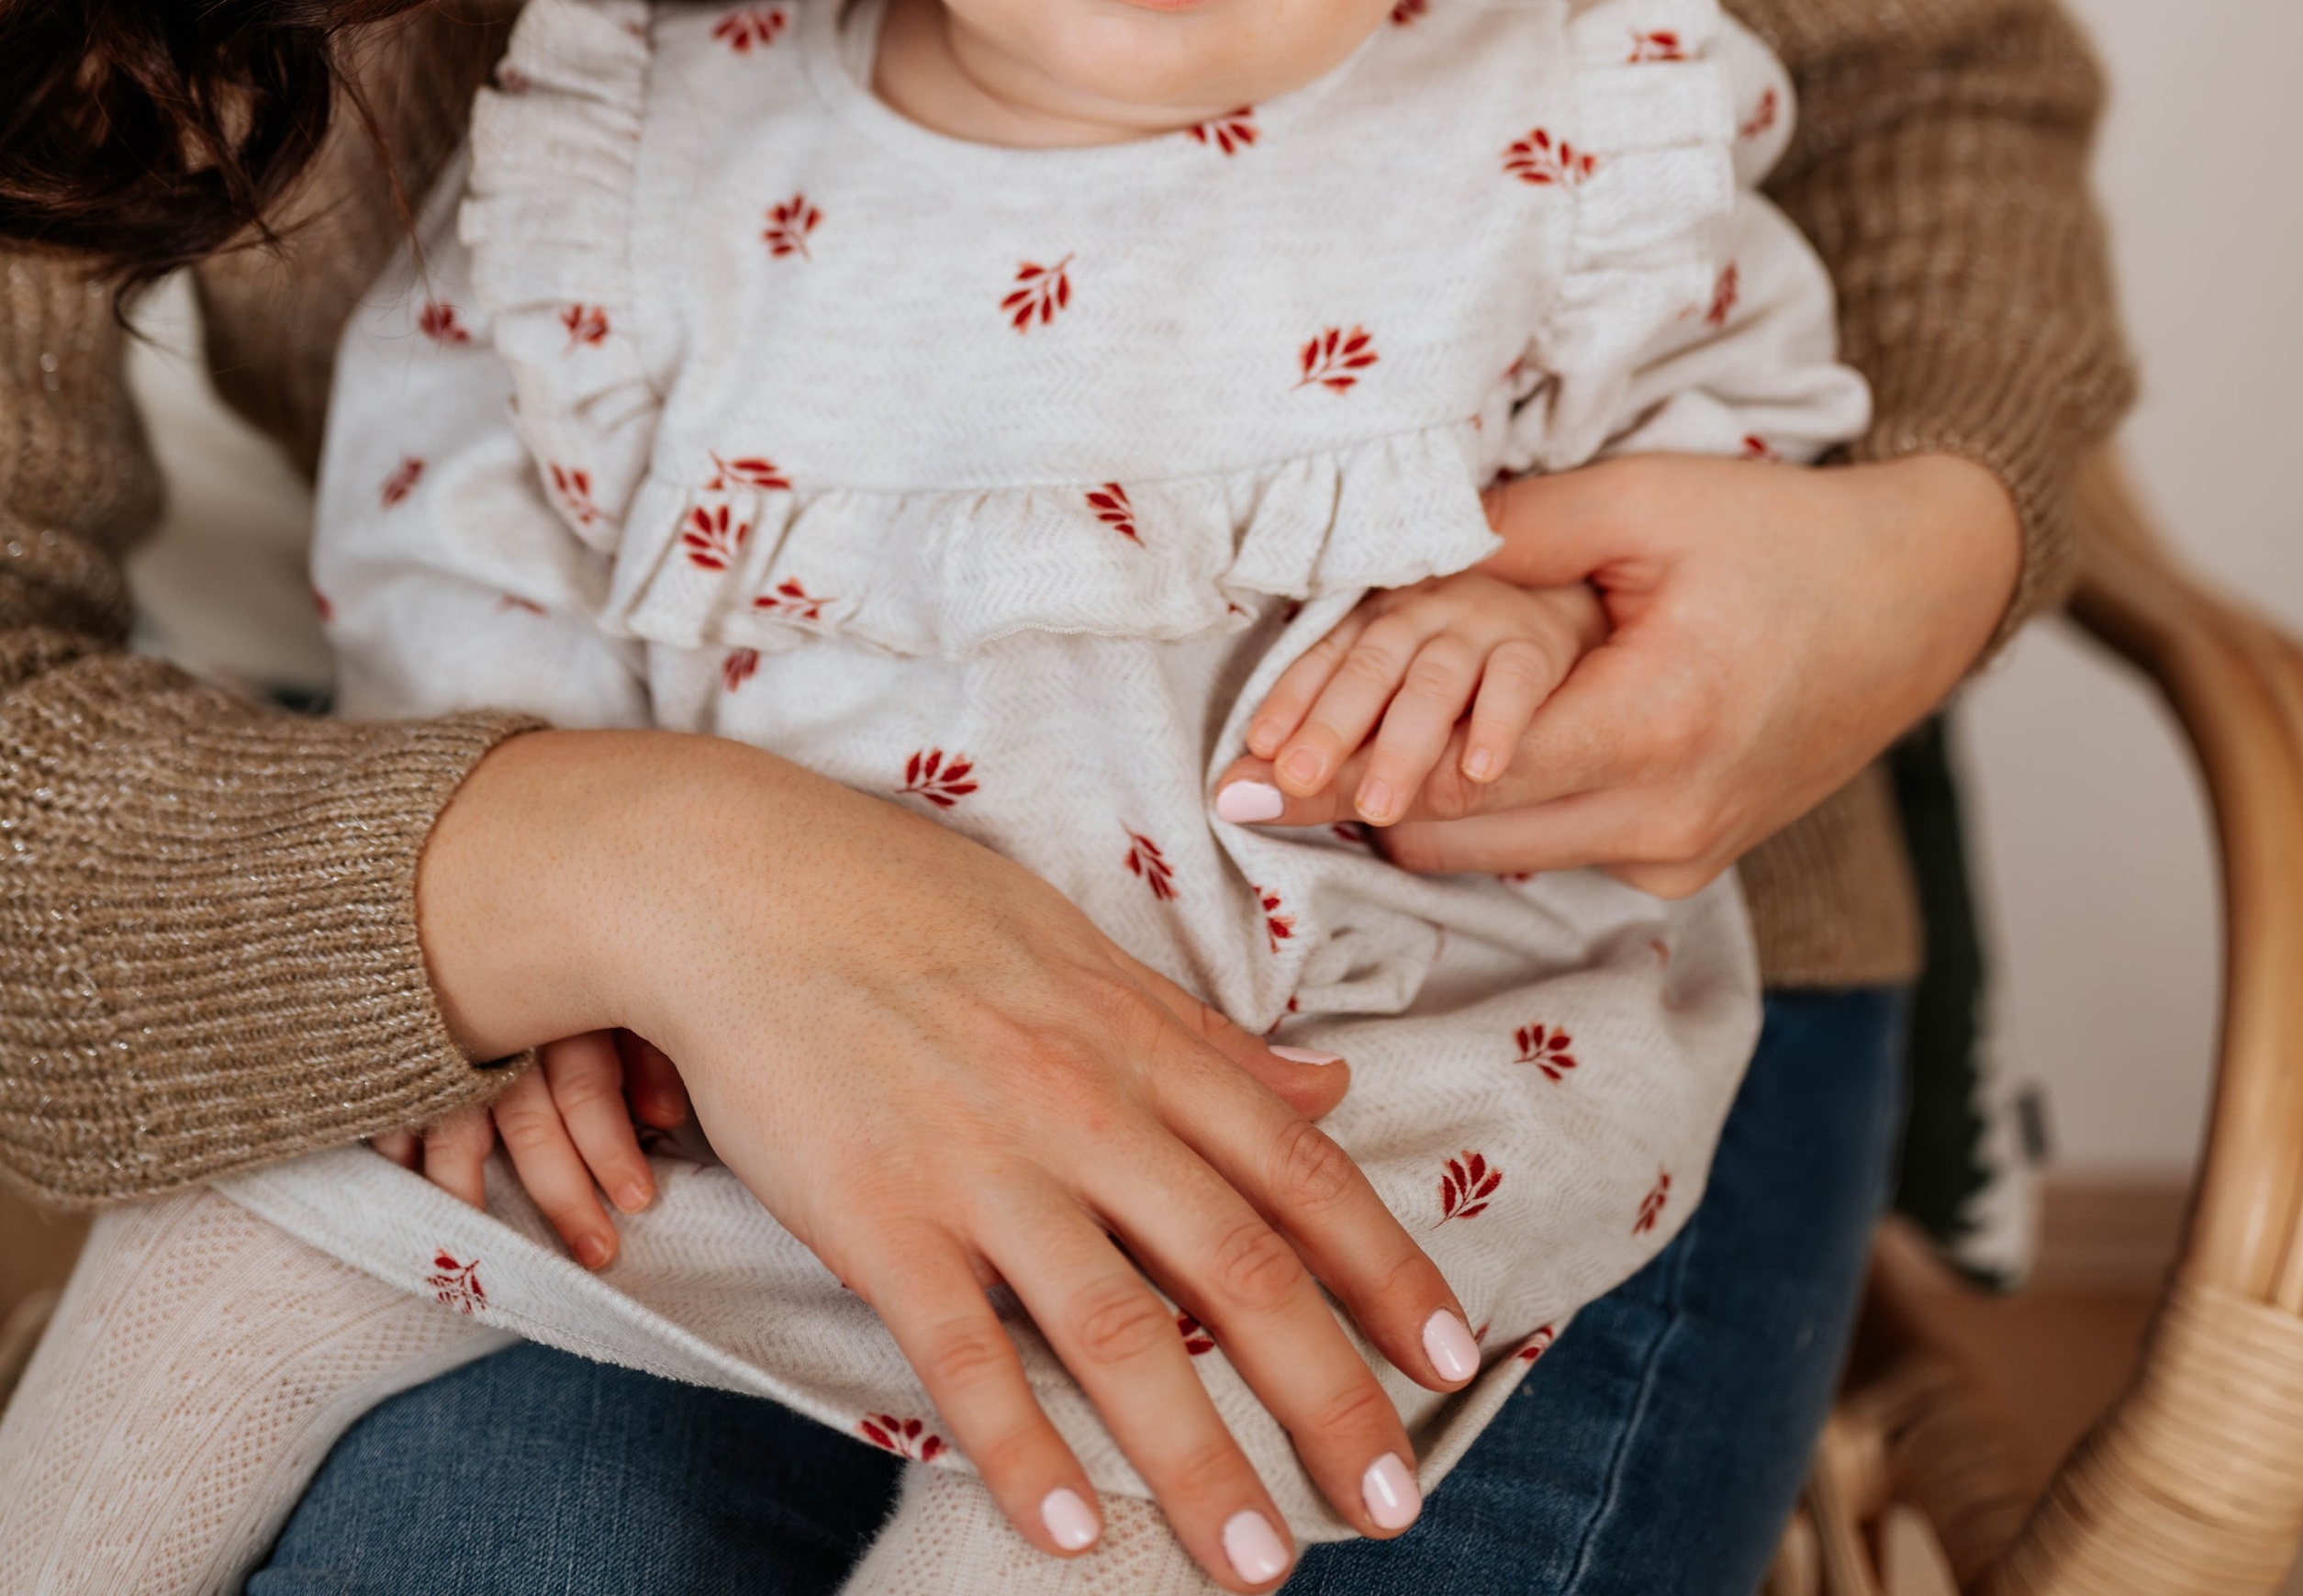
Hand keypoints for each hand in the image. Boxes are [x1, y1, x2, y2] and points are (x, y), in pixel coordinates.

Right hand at [418, 734, 1472, 1584]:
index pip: (1297, 1171)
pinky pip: (963, 1354)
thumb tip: (1327, 1092)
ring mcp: (981, 1165)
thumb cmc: (913, 903)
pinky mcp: (878, 1217)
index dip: (1385, 1272)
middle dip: (1330, 1395)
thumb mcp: (1080, 946)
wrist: (742, 881)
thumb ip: (1204, 1037)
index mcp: (1138, 1039)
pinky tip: (1070, 1533)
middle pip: (1238, 1264)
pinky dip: (1021, 1449)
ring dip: (1200, 1458)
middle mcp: (1083, 1104)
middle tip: (1394, 1502)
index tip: (1454, 1361)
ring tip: (1262, 1563)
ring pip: (1118, 1330)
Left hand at [1215, 452, 2020, 891]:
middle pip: (1454, 840)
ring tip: (1326, 754)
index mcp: (1653, 731)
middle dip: (1356, 799)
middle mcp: (1665, 823)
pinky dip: (1488, 811)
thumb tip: (1390, 545)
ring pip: (1491, 858)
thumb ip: (1514, 529)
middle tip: (1258, 768)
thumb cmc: (1783, 535)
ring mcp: (1678, 857)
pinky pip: (1547, 851)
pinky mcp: (1684, 862)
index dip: (1343, 768)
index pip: (1452, 778)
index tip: (1248, 769)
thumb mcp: (1644, 502)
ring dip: (1418, 806)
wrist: (1917, 598)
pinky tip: (1440, 752)